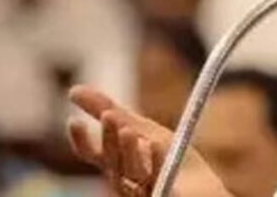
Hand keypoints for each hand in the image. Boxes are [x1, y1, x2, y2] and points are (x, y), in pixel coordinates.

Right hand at [67, 85, 229, 196]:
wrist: (203, 186)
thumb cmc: (169, 157)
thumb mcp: (140, 128)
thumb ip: (107, 110)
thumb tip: (73, 90)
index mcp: (116, 164)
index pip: (92, 154)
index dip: (81, 140)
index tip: (73, 120)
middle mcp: (125, 179)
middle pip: (112, 161)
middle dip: (109, 139)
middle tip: (109, 115)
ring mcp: (145, 190)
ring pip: (130, 173)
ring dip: (127, 151)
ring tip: (128, 130)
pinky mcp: (166, 193)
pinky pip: (160, 181)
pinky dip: (156, 162)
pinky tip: (156, 144)